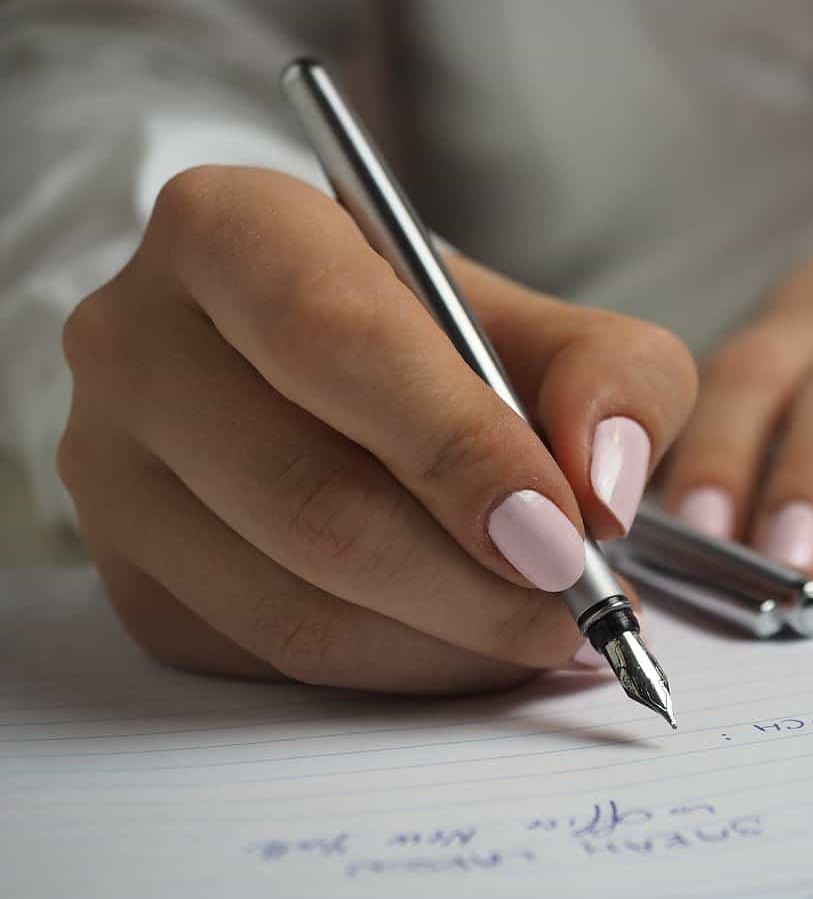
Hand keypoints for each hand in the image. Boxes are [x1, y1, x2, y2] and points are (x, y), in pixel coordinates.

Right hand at [59, 166, 696, 693]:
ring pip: (293, 603)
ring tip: (543, 629)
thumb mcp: (551, 325)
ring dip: (448, 641)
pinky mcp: (131, 576)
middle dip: (473, 580)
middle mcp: (140, 341)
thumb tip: (604, 486)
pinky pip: (273, 660)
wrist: (336, 377)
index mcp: (232, 229)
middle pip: (311, 497)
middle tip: (578, 607)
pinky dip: (398, 669)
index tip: (563, 532)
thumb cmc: (442, 341)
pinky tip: (466, 640)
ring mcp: (113, 469)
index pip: (337, 341)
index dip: (459, 448)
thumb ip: (614, 377)